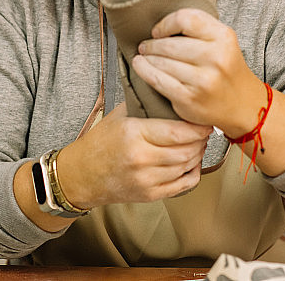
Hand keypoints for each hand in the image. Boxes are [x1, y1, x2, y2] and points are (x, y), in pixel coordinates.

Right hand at [55, 102, 211, 207]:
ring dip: (198, 153)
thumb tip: (170, 89)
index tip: (204, 120)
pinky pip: (183, 185)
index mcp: (134, 134)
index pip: (177, 132)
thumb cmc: (100, 143)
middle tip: (203, 129)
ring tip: (198, 142)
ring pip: (187, 166)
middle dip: (201, 139)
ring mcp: (146, 180)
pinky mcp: (149, 195)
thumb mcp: (119, 116)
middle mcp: (141, 159)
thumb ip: (144, 103)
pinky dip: (193, 172)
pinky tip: (191, 162)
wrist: (81, 175)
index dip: (196, 127)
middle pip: (186, 150)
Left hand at [132, 8, 266, 137]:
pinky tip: (140, 66)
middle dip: (152, 44)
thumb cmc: (227, 70)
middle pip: (170, 43)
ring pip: (161, 62)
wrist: (243, 105)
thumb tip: (161, 25)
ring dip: (147, 57)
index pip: (185, 18)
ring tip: (144, 56)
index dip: (166, 23)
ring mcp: (203, 80)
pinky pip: (158, 80)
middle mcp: (216, 57)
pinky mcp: (190, 99)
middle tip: (146, 45)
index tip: (159, 31)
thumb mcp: (223, 42)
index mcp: (224, 37)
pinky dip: (144, 71)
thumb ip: (198, 30)